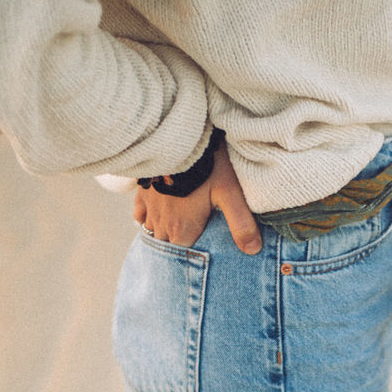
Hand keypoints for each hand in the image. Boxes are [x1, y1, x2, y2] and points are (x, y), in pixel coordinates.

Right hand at [133, 141, 261, 252]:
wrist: (179, 135)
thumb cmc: (208, 165)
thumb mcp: (230, 193)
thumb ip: (241, 223)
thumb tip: (252, 250)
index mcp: (182, 229)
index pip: (184, 256)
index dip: (194, 256)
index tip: (204, 250)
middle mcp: (162, 222)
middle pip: (168, 245)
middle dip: (179, 246)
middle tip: (195, 241)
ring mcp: (150, 207)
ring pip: (153, 232)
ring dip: (164, 234)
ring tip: (179, 231)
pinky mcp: (142, 191)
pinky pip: (139, 214)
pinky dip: (146, 219)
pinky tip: (157, 217)